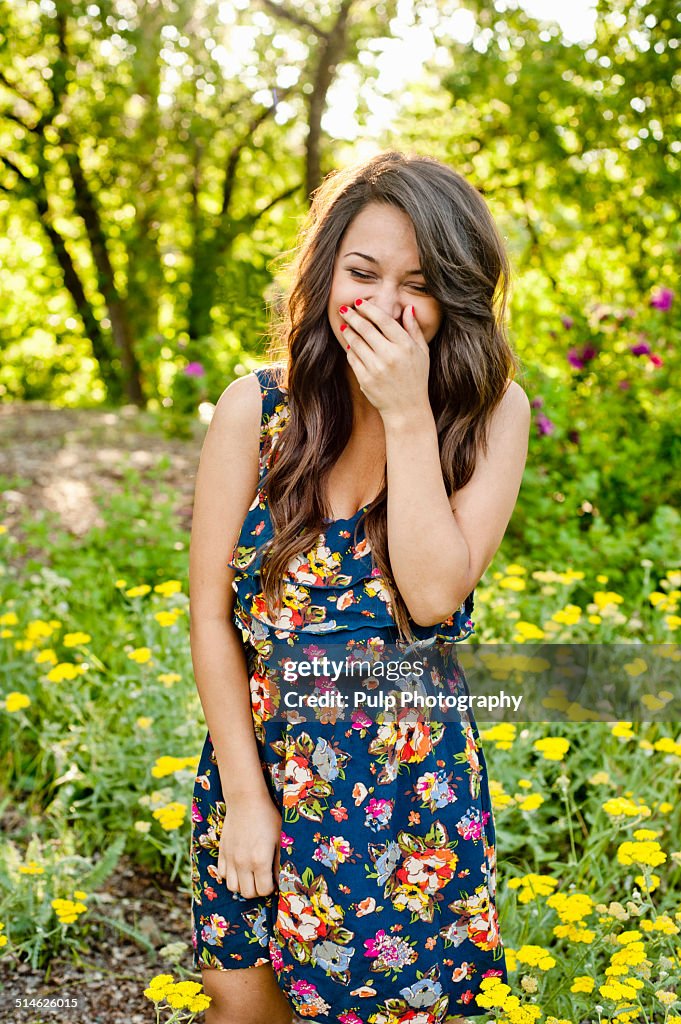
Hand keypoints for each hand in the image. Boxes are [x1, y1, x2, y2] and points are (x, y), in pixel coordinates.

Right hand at [217, 792, 281, 897]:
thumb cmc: (267, 817)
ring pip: (232, 887)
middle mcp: (243, 863)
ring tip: (251, 875)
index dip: (272, 888)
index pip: (264, 890)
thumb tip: (280, 880)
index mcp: (260, 861)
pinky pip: (222, 874)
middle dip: (258, 890)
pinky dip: (230, 875)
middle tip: (264, 879)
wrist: (246, 799)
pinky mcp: (222, 851)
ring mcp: (230, 858)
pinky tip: (239, 866)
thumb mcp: (279, 839)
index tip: (274, 880)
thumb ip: (279, 863)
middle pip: (248, 893)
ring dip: (243, 885)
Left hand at [339, 298, 430, 422]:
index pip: (383, 320)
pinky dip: (350, 350)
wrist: (407, 409)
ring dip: (348, 332)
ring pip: (356, 343)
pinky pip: (352, 359)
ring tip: (345, 326)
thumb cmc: (416, 378)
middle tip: (344, 310)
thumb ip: (414, 329)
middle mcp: (390, 356)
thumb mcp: (422, 352)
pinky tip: (350, 345)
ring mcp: (376, 368)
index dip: (369, 309)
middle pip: (365, 329)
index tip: (360, 302)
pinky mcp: (365, 380)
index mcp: (405, 346)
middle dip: (352, 317)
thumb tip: (407, 308)